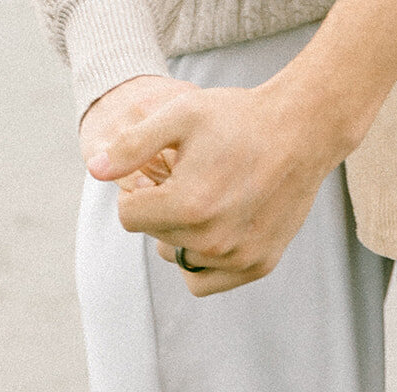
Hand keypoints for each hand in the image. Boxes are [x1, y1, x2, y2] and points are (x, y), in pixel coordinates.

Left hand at [85, 77, 340, 294]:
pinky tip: (215, 223)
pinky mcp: (259, 264)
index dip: (138, 187)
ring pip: (178, 259)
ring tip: (203, 195)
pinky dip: (202, 258)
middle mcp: (212, 240)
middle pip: (154, 235)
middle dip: (160, 206)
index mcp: (188, 205)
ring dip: (179, 234)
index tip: (159, 168)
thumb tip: (94, 169)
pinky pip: (206, 281)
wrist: (303, 127)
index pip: (129, 216)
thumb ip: (133, 145)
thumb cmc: (239, 117)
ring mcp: (238, 257)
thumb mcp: (182, 115)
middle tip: (186, 174)